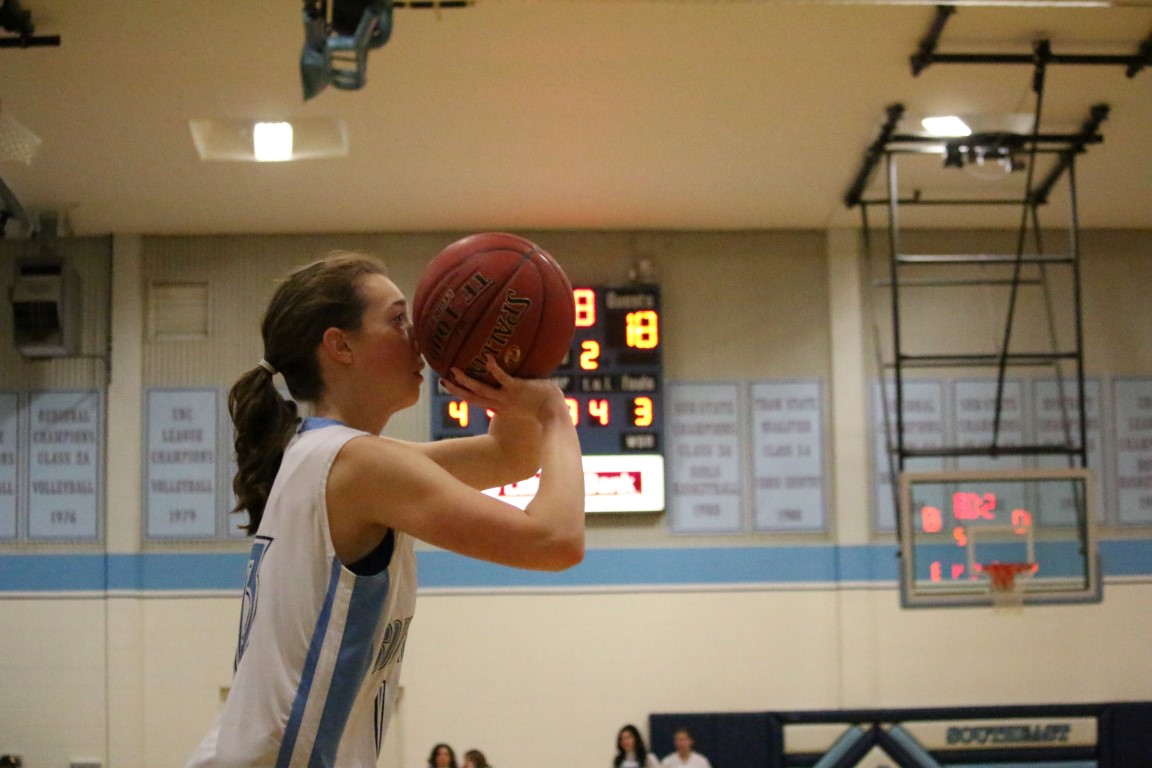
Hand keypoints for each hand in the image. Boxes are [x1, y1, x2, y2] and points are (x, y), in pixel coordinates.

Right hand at [442, 356, 566, 423]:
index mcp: (501, 409)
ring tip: (454, 370)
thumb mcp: (526, 403)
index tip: (452, 387)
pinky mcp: (517, 388)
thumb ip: (518, 394)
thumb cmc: (546, 405)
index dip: (463, 395)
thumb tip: (517, 380)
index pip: (478, 402)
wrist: (555, 412)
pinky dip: (494, 369)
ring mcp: (508, 397)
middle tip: (442, 380)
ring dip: (467, 381)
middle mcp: (501, 404)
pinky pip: (502, 378)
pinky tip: (487, 358)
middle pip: (473, 398)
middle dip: (457, 390)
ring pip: (481, 390)